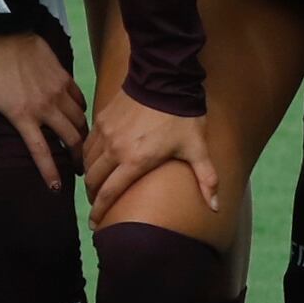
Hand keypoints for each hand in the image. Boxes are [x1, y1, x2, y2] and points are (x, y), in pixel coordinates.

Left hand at [0, 28, 86, 176]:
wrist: (5, 34)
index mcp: (23, 116)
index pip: (41, 152)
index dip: (50, 173)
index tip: (57, 189)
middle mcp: (45, 107)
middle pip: (70, 139)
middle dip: (77, 158)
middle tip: (79, 169)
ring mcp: (58, 92)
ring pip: (79, 121)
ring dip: (82, 137)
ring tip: (82, 146)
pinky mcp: (65, 78)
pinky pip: (80, 100)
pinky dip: (82, 112)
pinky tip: (79, 116)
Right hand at [87, 90, 218, 220]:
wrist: (164, 78)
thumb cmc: (182, 116)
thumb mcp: (196, 149)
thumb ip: (205, 179)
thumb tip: (216, 207)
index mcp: (135, 161)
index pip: (110, 193)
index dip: (99, 211)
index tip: (94, 224)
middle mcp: (115, 149)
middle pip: (94, 180)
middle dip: (93, 197)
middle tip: (96, 206)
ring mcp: (106, 133)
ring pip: (87, 162)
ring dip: (89, 177)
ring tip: (94, 186)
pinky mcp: (102, 119)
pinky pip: (88, 144)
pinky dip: (87, 156)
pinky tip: (92, 162)